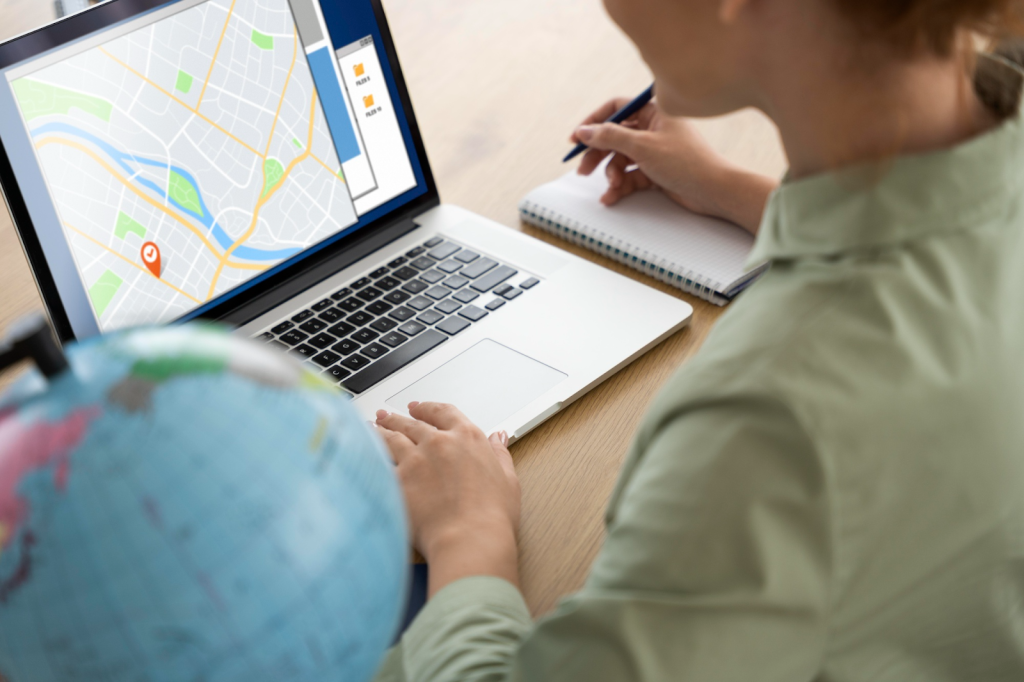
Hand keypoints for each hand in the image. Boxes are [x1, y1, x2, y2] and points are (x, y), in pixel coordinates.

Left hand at [375, 402, 520, 595]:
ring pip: (391, 438)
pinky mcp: (397, 480)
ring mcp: (415, 460)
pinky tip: (365, 455)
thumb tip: (497, 438)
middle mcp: (439, 443)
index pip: (444, 412)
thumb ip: (499, 454)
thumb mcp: (508, 479)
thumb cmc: (492, 515)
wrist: (469, 538)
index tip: (418, 408)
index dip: (428, 408)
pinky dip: (371, 457)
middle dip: (397, 418)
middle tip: (386, 417)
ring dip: (380, 432)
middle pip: (412, 423)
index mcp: (467, 438)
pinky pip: (379, 463)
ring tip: (372, 429)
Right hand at [572, 98, 777, 233]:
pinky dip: (620, 186)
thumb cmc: (686, 163)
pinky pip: (630, 176)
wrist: (714, 192)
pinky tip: (612, 197)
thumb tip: (584, 131)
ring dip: (611, 174)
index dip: (594, 122)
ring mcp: (655, 151)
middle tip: (582, 170)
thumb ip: (610, 137)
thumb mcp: (642, 146)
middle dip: (598, 154)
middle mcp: (653, 129)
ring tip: (612, 187)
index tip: (576, 139)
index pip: (616, 108)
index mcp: (654, 112)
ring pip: (621, 159)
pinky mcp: (656, 172)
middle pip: (614, 137)